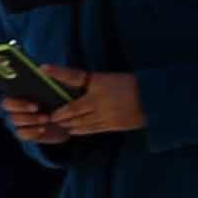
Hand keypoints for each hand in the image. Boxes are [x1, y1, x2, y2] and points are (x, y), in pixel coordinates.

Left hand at [13, 63, 136, 143]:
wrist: (154, 100)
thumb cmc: (130, 85)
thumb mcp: (108, 78)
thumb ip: (89, 82)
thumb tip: (70, 86)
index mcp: (100, 84)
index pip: (74, 76)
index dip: (58, 72)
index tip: (42, 68)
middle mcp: (100, 100)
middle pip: (72, 108)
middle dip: (58, 113)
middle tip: (46, 114)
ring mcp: (106, 115)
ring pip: (79, 121)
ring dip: (66, 123)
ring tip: (55, 123)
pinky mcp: (112, 126)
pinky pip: (90, 129)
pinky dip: (78, 129)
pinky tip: (70, 129)